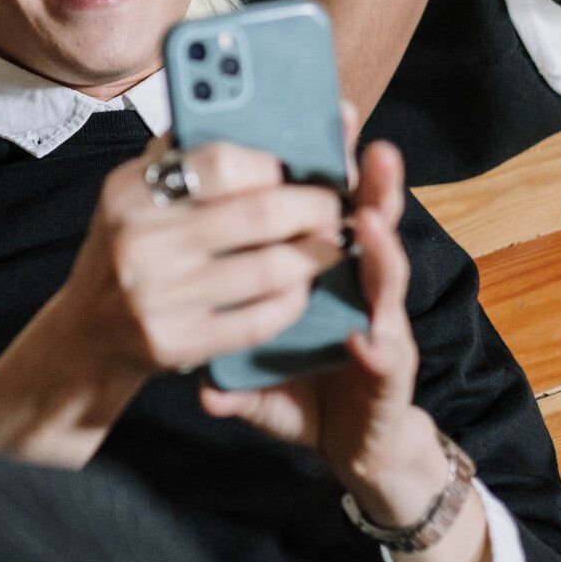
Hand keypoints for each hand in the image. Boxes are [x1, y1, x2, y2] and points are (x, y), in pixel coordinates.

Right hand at [0, 135, 347, 464]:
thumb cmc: (127, 248)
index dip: (274, 164)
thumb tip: (251, 111)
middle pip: (258, 214)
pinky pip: (257, 320)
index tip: (302, 168)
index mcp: (130, 190)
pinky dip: (291, 301)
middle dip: (314, 208)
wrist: (87, 334)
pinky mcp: (175, 343)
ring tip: (334, 243)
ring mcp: (155, 297)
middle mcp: (138, 240)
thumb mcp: (133, 194)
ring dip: (315, 255)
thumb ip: (181, 155)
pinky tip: (303, 287)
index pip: (221, 161)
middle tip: (337, 206)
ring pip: (268, 270)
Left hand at [201, 143, 493, 561]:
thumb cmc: (298, 372)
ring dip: (383, 250)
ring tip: (371, 223)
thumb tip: (169, 283)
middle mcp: (361, 281)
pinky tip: (365, 337)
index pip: (334, 199)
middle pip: (374, 220)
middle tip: (368, 147)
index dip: (332, 163)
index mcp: (326, 259)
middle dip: (372, 184)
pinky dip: (376, 345)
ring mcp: (382, 324)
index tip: (331, 121)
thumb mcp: (252, 335)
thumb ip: (221, 308)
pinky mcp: (391, 372)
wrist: (347, 440)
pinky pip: (385, 355)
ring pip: (388, 277)